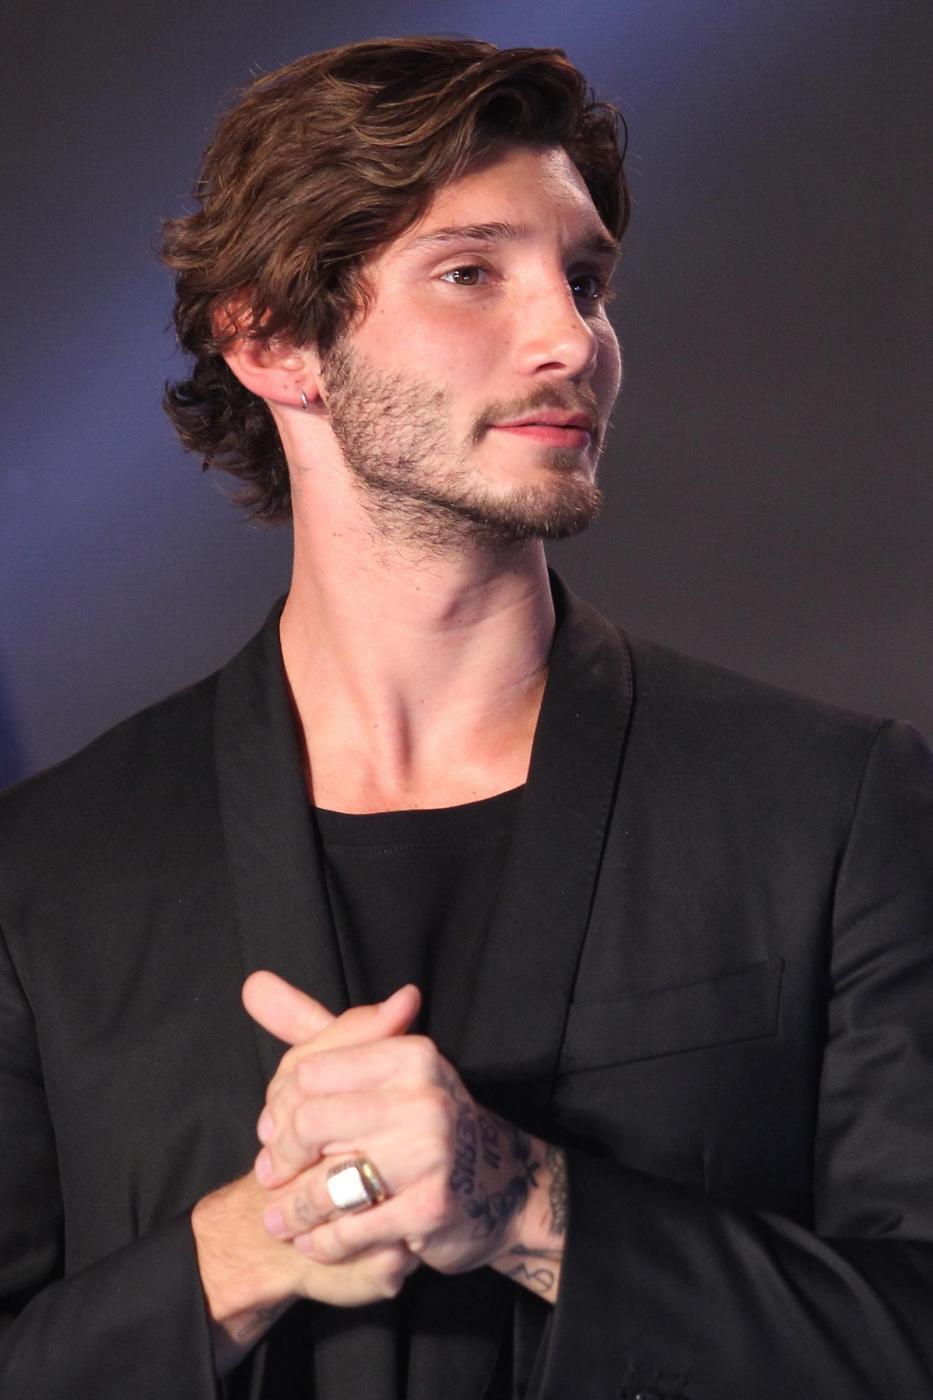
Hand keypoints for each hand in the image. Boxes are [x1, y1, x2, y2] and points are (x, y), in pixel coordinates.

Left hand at [243, 976, 552, 1279]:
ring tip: (279, 1219)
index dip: (278, 1106)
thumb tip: (253, 985)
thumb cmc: (421, 1120)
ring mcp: (431, 1153)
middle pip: (310, 1125)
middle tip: (270, 1176)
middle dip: (279, 1159)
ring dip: (292, 1211)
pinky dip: (323, 1242)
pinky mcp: (431, 1207)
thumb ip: (314, 1029)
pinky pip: (351, 1230)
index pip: (308, 1073)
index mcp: (409, 1054)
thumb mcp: (378, 1066)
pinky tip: (315, 1241)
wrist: (502, 1185)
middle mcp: (424, 1097)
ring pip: (325, 1184)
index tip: (273, 1129)